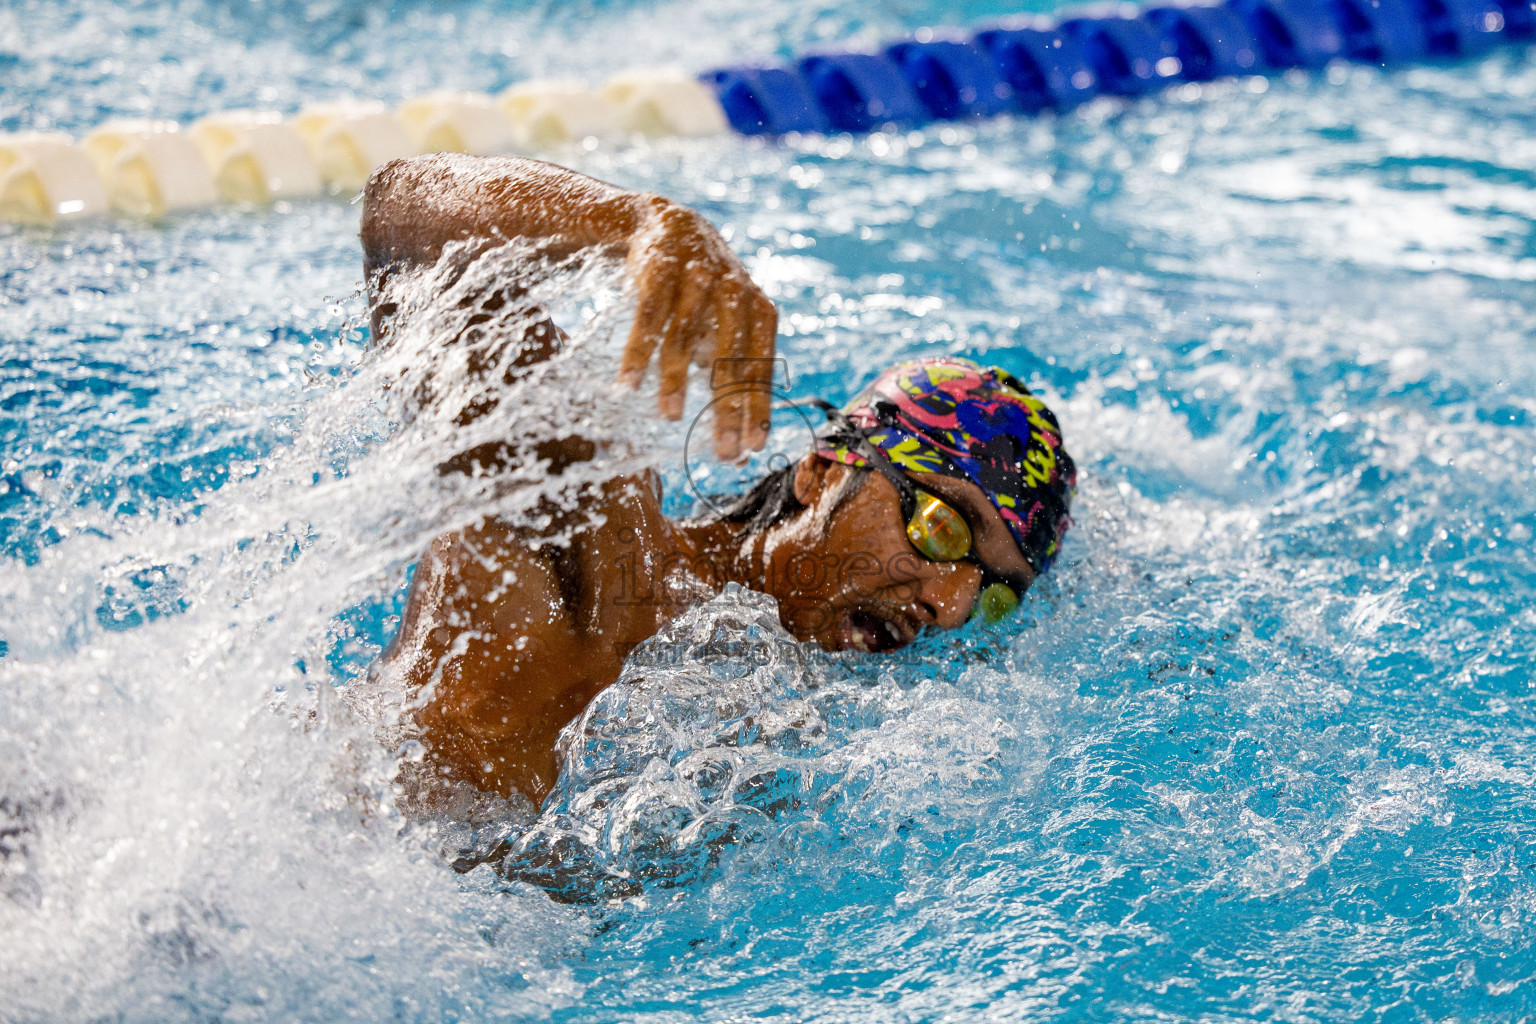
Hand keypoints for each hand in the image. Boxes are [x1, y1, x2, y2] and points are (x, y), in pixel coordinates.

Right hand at [620, 197, 777, 461]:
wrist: (668, 223)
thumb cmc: (703, 291)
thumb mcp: (725, 323)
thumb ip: (732, 366)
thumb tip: (741, 437)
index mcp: (760, 310)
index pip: (761, 368)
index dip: (757, 409)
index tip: (752, 448)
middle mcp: (735, 294)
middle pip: (731, 359)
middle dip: (727, 408)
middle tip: (722, 450)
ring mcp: (698, 278)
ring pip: (686, 339)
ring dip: (677, 381)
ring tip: (670, 417)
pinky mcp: (661, 269)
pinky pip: (649, 318)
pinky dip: (637, 353)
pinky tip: (627, 383)